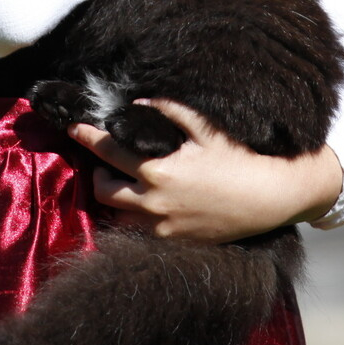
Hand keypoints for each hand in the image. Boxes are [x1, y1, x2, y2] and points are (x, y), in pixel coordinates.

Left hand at [69, 98, 343, 243]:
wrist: (270, 198)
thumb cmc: (239, 158)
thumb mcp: (205, 128)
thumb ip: (169, 111)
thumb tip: (138, 101)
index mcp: (158, 171)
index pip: (108, 152)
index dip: (87, 137)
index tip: (74, 127)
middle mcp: (155, 203)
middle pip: (103, 190)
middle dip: (100, 174)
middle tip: (109, 163)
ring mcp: (164, 228)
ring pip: (117, 217)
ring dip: (117, 200)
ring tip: (127, 186)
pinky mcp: (175, 243)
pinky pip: (140, 234)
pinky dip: (137, 220)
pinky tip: (148, 206)